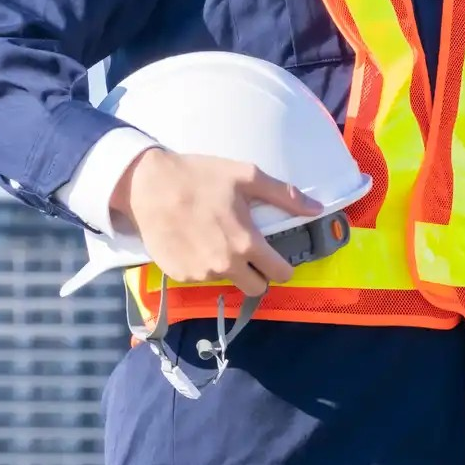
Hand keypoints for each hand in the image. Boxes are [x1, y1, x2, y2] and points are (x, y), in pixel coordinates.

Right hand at [109, 147, 321, 296]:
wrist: (147, 185)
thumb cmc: (199, 176)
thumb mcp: (245, 175)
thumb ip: (285, 195)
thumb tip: (317, 209)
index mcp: (246, 243)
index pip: (279, 274)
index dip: (282, 266)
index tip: (275, 257)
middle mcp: (225, 265)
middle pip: (256, 288)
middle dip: (257, 275)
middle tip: (247, 252)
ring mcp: (200, 274)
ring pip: (226, 281)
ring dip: (226, 267)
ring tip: (213, 239)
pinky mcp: (178, 275)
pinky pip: (199, 277)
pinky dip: (200, 265)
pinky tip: (192, 241)